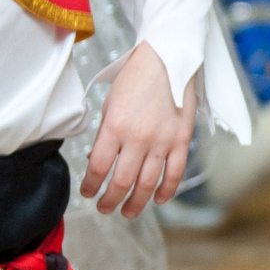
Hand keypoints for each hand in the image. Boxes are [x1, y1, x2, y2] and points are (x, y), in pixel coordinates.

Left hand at [85, 43, 199, 216]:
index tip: (87, 192)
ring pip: (147, 184)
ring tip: (127, 212)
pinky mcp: (182, 140)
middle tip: (105, 208)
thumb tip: (101, 162)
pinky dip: (165, 191)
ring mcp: (162, 141)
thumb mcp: (111, 104)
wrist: (168, 58)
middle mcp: (138, 138)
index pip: (97, 168)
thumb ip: (106, 135)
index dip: (90, 186)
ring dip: (135, 203)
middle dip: (109, 201)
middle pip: (121, 183)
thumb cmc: (136, 78)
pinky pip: (174, 173)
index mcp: (114, 127)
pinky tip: (157, 199)